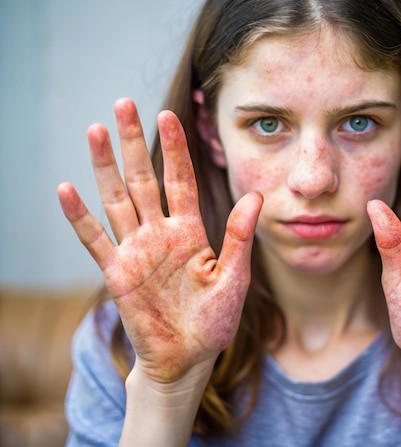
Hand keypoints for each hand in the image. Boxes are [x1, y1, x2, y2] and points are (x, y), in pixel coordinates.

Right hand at [57, 98, 261, 383]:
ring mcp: (136, 251)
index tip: (169, 116)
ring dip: (105, 167)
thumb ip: (239, 237)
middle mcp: (160, 234)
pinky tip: (67, 189)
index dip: (175, 149)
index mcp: (190, 232)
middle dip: (134, 143)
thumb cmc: (214, 320)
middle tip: (124, 104)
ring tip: (96, 130)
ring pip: (117, 200)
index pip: (180, 180)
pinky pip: (95, 240)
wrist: (188, 358)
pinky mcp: (117, 273)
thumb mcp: (234, 277)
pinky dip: (80, 217)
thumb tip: (255, 196)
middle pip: (143, 179)